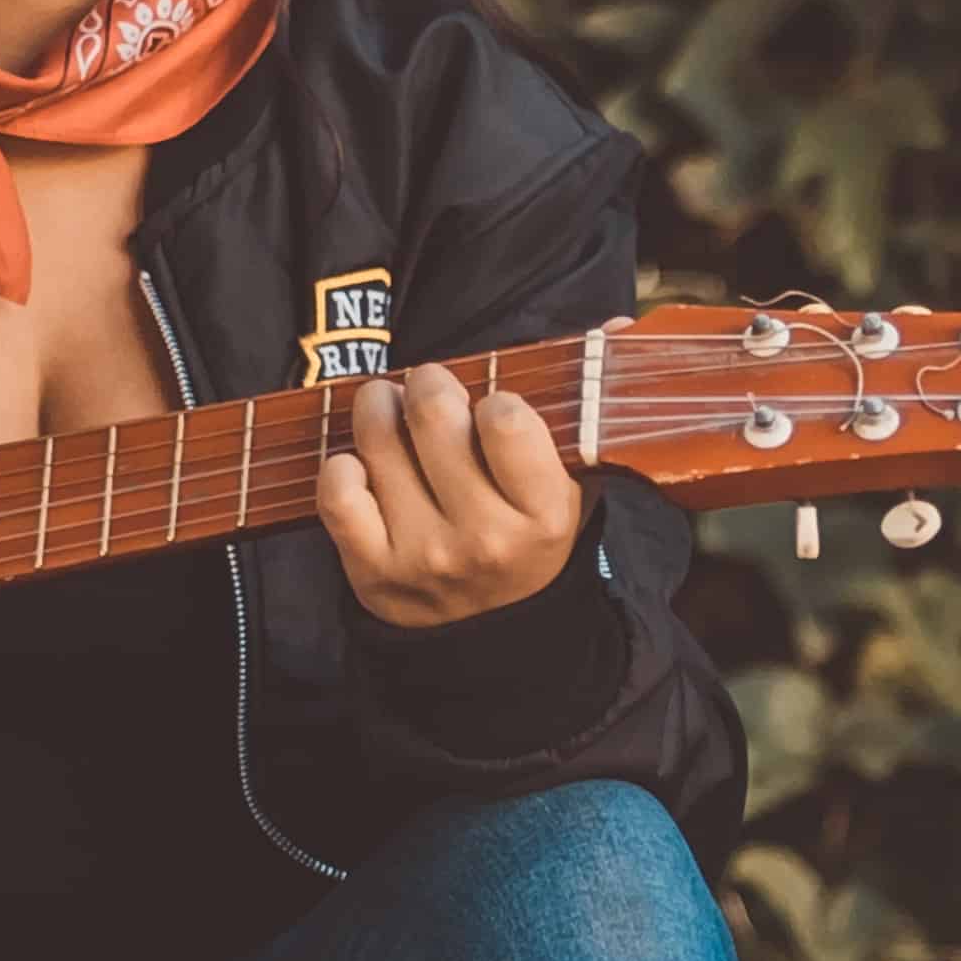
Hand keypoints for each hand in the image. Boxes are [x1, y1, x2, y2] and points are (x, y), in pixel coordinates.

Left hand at [317, 362, 585, 628]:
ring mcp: (425, 556)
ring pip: (379, 441)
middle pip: (435, 416)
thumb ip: (593, 405)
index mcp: (545, 514)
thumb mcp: (576, 484)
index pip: (506, 418)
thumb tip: (622, 325)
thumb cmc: (532, 537)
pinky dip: (344, 466)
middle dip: (428, 385)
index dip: (494, 398)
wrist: (498, 635)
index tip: (492, 407)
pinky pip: (338, 492)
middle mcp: (485, 538)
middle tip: (429, 389)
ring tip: (388, 406)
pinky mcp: (373, 572)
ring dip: (378, 408)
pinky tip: (364, 464)